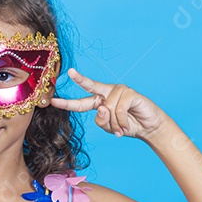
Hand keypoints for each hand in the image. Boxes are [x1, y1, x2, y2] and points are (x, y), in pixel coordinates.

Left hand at [50, 68, 167, 140]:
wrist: (149, 128)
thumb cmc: (127, 126)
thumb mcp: (109, 128)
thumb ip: (101, 120)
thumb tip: (102, 107)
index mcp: (99, 102)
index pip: (80, 103)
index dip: (67, 103)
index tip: (52, 101)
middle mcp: (107, 93)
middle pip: (91, 86)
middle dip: (80, 79)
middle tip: (71, 72)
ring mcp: (119, 91)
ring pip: (108, 110)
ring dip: (115, 125)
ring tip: (122, 129)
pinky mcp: (130, 93)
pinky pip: (119, 110)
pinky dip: (122, 122)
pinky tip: (127, 127)